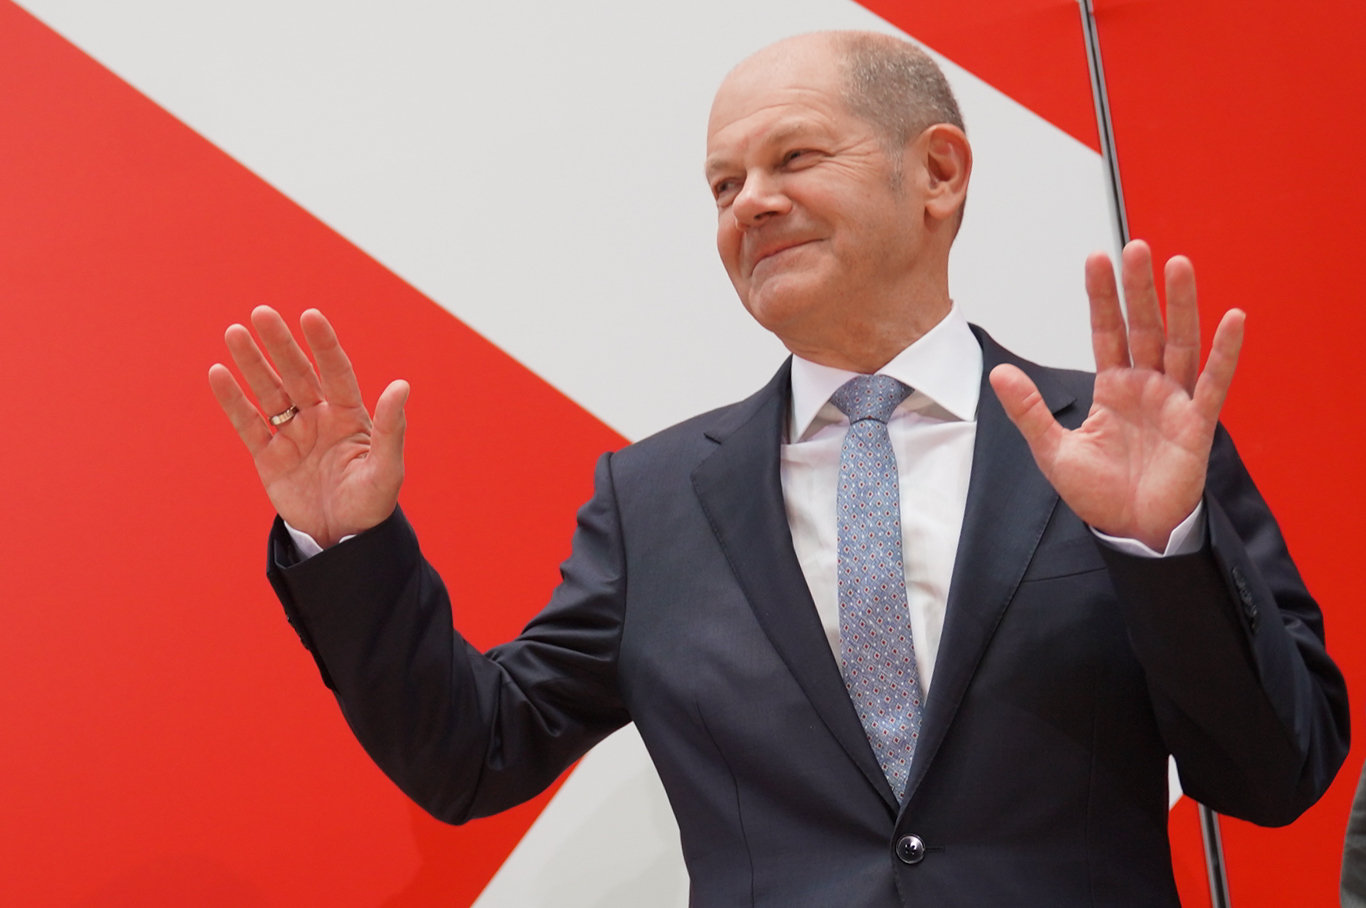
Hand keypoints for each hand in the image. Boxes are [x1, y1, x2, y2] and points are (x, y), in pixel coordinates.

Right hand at [208, 306, 408, 547]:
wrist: (342, 540)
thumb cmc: (372, 504)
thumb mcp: (386, 469)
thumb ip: (392, 428)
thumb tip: (402, 385)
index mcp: (351, 416)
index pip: (336, 372)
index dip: (324, 345)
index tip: (311, 316)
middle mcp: (320, 418)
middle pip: (297, 374)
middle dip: (280, 345)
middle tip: (261, 313)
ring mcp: (293, 435)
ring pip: (270, 392)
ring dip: (252, 364)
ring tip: (234, 333)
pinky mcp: (269, 457)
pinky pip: (249, 424)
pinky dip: (233, 401)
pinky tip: (218, 373)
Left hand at [988, 240, 1243, 550]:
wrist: (1130, 532)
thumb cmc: (1099, 494)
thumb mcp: (1052, 450)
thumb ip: (1028, 410)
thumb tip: (999, 372)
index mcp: (1113, 388)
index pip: (1107, 331)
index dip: (1102, 297)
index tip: (1096, 259)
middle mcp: (1146, 386)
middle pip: (1145, 327)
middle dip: (1139, 289)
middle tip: (1135, 246)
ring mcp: (1174, 401)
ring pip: (1180, 343)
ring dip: (1181, 305)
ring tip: (1177, 264)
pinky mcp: (1197, 424)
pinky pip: (1214, 383)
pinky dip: (1224, 352)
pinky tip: (1233, 318)